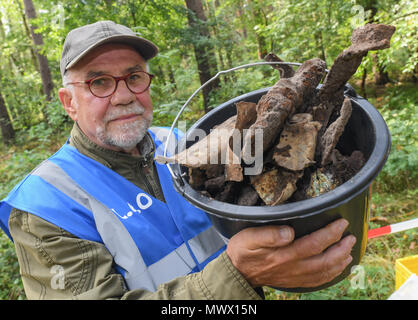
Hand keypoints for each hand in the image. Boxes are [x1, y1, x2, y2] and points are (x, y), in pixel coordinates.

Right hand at [226, 218, 355, 287]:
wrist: (238, 272)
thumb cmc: (243, 251)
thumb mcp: (249, 237)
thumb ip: (269, 234)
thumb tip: (289, 231)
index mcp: (284, 254)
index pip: (314, 243)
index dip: (330, 233)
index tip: (341, 222)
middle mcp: (293, 267)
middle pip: (324, 259)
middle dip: (341, 247)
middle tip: (350, 236)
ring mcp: (295, 276)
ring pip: (324, 272)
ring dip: (340, 261)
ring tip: (350, 250)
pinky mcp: (294, 281)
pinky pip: (318, 281)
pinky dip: (332, 275)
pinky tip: (338, 268)